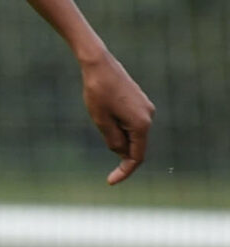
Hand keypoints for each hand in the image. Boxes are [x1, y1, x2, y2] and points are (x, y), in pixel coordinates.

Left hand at [80, 47, 152, 183]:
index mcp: (141, 125)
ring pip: (132, 133)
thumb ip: (113, 140)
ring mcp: (146, 109)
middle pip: (134, 145)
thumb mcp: (101, 121)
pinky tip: (105, 110)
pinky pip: (131, 122)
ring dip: (116, 135)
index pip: (136, 157)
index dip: (124, 171)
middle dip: (117, 149)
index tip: (110, 182)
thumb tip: (122, 153)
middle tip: (99, 127)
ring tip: (100, 113)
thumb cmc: (97, 92)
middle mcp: (149, 117)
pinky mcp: (140, 102)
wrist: (99, 64)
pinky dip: (119, 126)